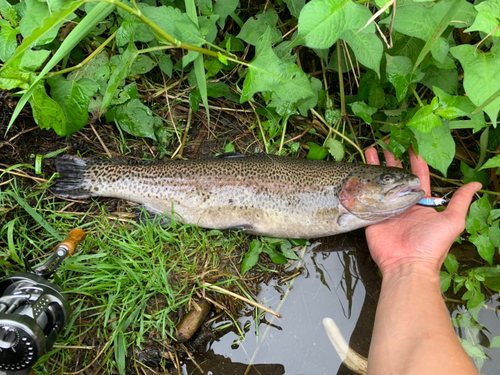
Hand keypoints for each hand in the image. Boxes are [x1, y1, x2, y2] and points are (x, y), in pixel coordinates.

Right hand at [364, 145, 480, 275]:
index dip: (414, 159)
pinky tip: (356, 172)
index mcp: (419, 202)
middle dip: (391, 158)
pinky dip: (360, 184)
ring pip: (378, 182)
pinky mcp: (370, 215)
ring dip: (374, 166)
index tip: (411, 144)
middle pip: (394, 175)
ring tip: (370, 150)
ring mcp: (384, 208)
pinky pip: (364, 197)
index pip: (416, 175)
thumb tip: (477, 184)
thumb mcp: (452, 221)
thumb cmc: (431, 245)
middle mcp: (401, 202)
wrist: (407, 264)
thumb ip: (460, 201)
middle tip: (387, 143)